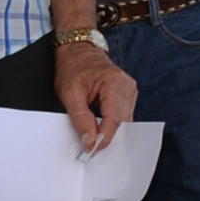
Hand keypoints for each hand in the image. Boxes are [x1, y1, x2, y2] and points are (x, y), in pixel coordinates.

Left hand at [55, 36, 136, 151]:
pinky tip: (100, 128)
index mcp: (114, 83)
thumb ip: (80, 118)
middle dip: (107, 136)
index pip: (114, 119)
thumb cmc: (72, 67)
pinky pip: (123, 115)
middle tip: (90, 149)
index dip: (104, 137)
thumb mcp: (69, 94)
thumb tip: (89, 141)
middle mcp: (127, 86)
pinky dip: (111, 124)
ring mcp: (130, 90)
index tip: (91, 150)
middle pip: (122, 122)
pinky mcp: (127, 94)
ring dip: (109, 131)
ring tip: (93, 138)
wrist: (78, 50)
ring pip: (124, 121)